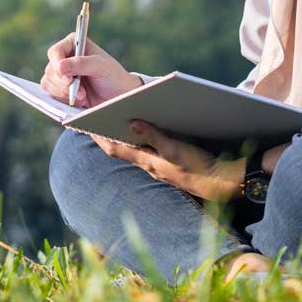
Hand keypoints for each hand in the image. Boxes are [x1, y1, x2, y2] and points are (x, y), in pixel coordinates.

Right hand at [40, 32, 141, 107]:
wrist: (117, 95)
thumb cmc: (112, 76)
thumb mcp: (100, 66)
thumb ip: (80, 64)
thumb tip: (59, 66)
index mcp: (73, 43)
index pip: (55, 52)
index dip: (58, 65)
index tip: (68, 79)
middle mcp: (64, 57)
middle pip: (50, 70)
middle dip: (65, 84)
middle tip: (82, 92)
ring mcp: (61, 73)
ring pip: (48, 83)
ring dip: (65, 93)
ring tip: (83, 96)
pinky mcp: (60, 88)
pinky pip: (51, 94)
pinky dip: (64, 99)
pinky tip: (79, 100)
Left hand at [91, 120, 245, 201]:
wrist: (218, 183)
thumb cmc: (196, 166)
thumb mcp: (174, 149)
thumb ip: (154, 136)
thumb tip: (132, 122)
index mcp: (147, 160)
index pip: (114, 148)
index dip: (98, 136)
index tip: (83, 124)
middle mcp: (149, 164)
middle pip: (121, 148)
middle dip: (107, 134)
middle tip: (96, 118)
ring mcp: (159, 164)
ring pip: (134, 149)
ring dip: (124, 136)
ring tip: (116, 120)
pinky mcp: (170, 162)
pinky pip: (149, 149)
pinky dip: (141, 139)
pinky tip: (145, 129)